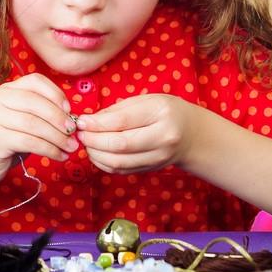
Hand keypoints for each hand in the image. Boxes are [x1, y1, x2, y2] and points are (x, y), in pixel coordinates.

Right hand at [0, 73, 78, 184]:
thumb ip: (38, 113)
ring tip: (71, 146)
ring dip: (57, 137)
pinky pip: (29, 142)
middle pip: (35, 102)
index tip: (69, 110)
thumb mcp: (18, 119)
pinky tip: (59, 156)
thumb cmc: (2, 139)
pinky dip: (49, 149)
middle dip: (59, 117)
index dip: (55, 93)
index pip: (34, 81)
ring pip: (33, 123)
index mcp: (2, 90)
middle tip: (73, 131)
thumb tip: (71, 116)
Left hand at [76, 94, 199, 173]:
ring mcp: (158, 158)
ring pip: (118, 162)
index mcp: (161, 114)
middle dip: (93, 141)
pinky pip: (121, 170)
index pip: (122, 122)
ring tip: (86, 143)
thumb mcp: (146, 100)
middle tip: (80, 134)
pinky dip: (103, 163)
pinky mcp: (150, 169)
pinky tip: (97, 153)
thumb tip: (89, 121)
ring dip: (96, 154)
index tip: (80, 122)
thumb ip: (117, 110)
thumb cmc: (166, 112)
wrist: (192, 135)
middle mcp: (163, 138)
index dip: (97, 124)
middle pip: (119, 145)